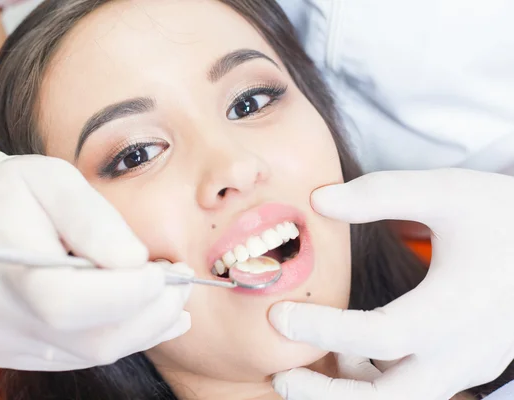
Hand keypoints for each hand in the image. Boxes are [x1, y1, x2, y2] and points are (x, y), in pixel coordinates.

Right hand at [0, 150, 191, 370]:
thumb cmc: (16, 192)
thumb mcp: (54, 180)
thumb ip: (93, 220)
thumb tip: (134, 261)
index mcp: (0, 263)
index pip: (64, 300)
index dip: (125, 294)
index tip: (166, 273)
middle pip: (88, 339)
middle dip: (150, 314)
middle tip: (183, 284)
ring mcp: (2, 339)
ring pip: (92, 352)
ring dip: (145, 327)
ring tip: (174, 298)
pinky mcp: (13, 349)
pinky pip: (81, 354)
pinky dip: (123, 336)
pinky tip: (149, 315)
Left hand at [270, 169, 513, 398]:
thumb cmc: (505, 215)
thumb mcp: (447, 191)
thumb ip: (381, 194)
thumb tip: (319, 201)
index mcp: (457, 308)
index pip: (380, 335)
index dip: (324, 330)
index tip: (278, 316)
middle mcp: (463, 350)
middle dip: (331, 397)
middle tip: (283, 376)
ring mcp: (468, 363)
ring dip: (352, 394)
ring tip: (308, 368)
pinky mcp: (467, 363)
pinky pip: (415, 389)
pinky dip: (378, 383)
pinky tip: (353, 355)